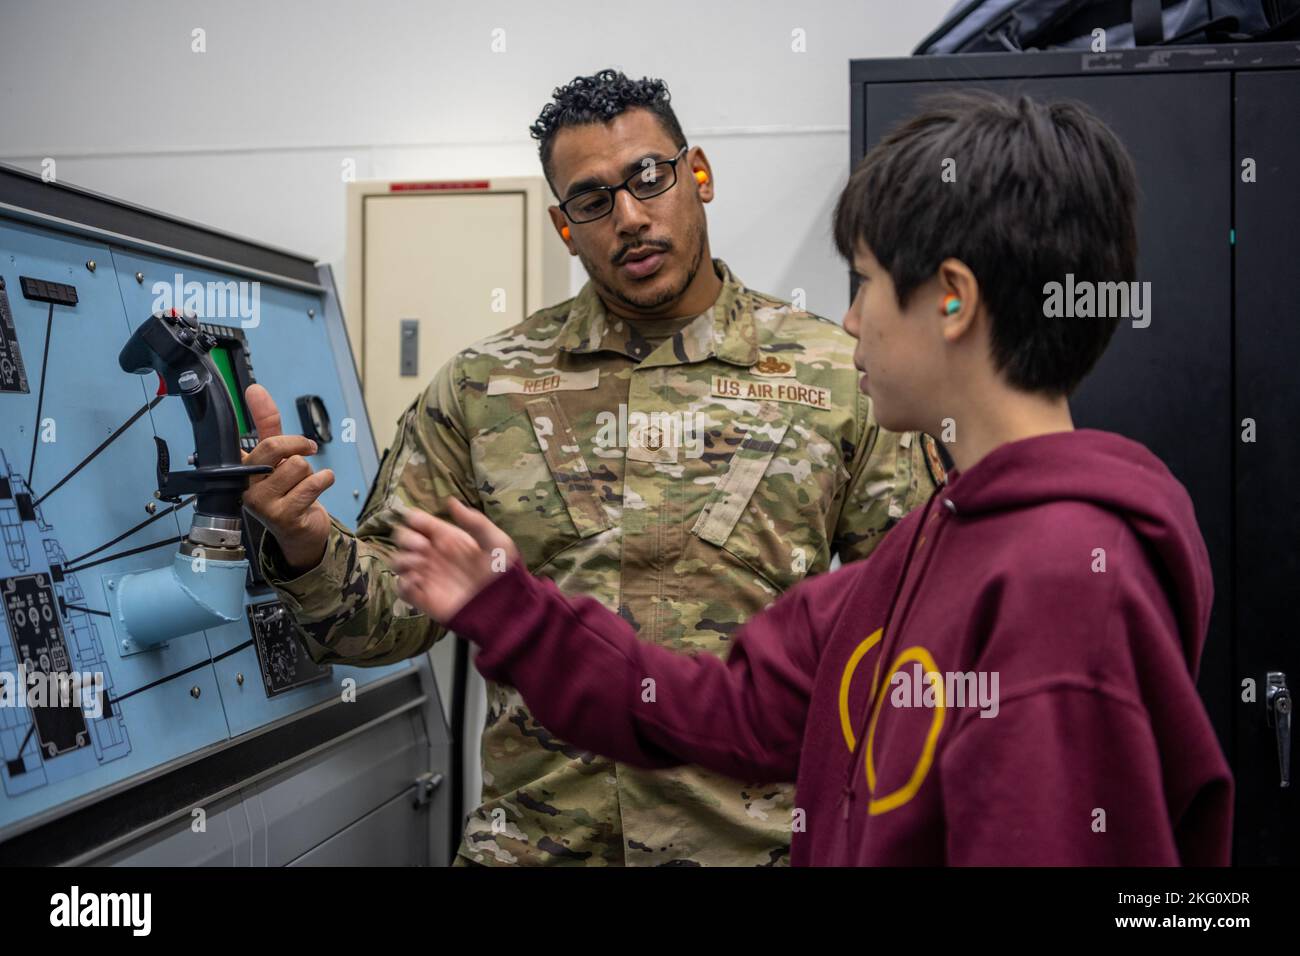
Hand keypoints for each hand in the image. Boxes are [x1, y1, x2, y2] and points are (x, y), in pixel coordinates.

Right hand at [240, 383, 334, 572]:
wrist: (299, 531)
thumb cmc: (286, 491)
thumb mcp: (278, 455)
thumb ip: (267, 424)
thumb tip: (255, 390)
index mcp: (240, 469)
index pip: (250, 435)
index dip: (257, 413)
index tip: (255, 390)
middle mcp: (245, 486)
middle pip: (274, 447)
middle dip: (298, 445)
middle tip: (308, 449)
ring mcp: (262, 504)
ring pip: (298, 466)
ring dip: (310, 473)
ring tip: (304, 484)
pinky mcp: (283, 517)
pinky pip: (312, 485)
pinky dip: (323, 481)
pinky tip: (318, 487)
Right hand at [392, 498, 518, 623]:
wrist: (504, 606)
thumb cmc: (502, 571)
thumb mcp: (495, 541)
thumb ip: (474, 521)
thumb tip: (450, 501)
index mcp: (447, 537)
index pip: (420, 522)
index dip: (414, 518)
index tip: (417, 521)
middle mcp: (433, 554)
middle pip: (403, 539)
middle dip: (406, 538)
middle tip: (422, 546)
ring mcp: (426, 576)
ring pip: (398, 562)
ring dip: (403, 559)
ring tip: (421, 564)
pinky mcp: (423, 598)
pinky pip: (401, 588)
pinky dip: (403, 583)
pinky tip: (418, 582)